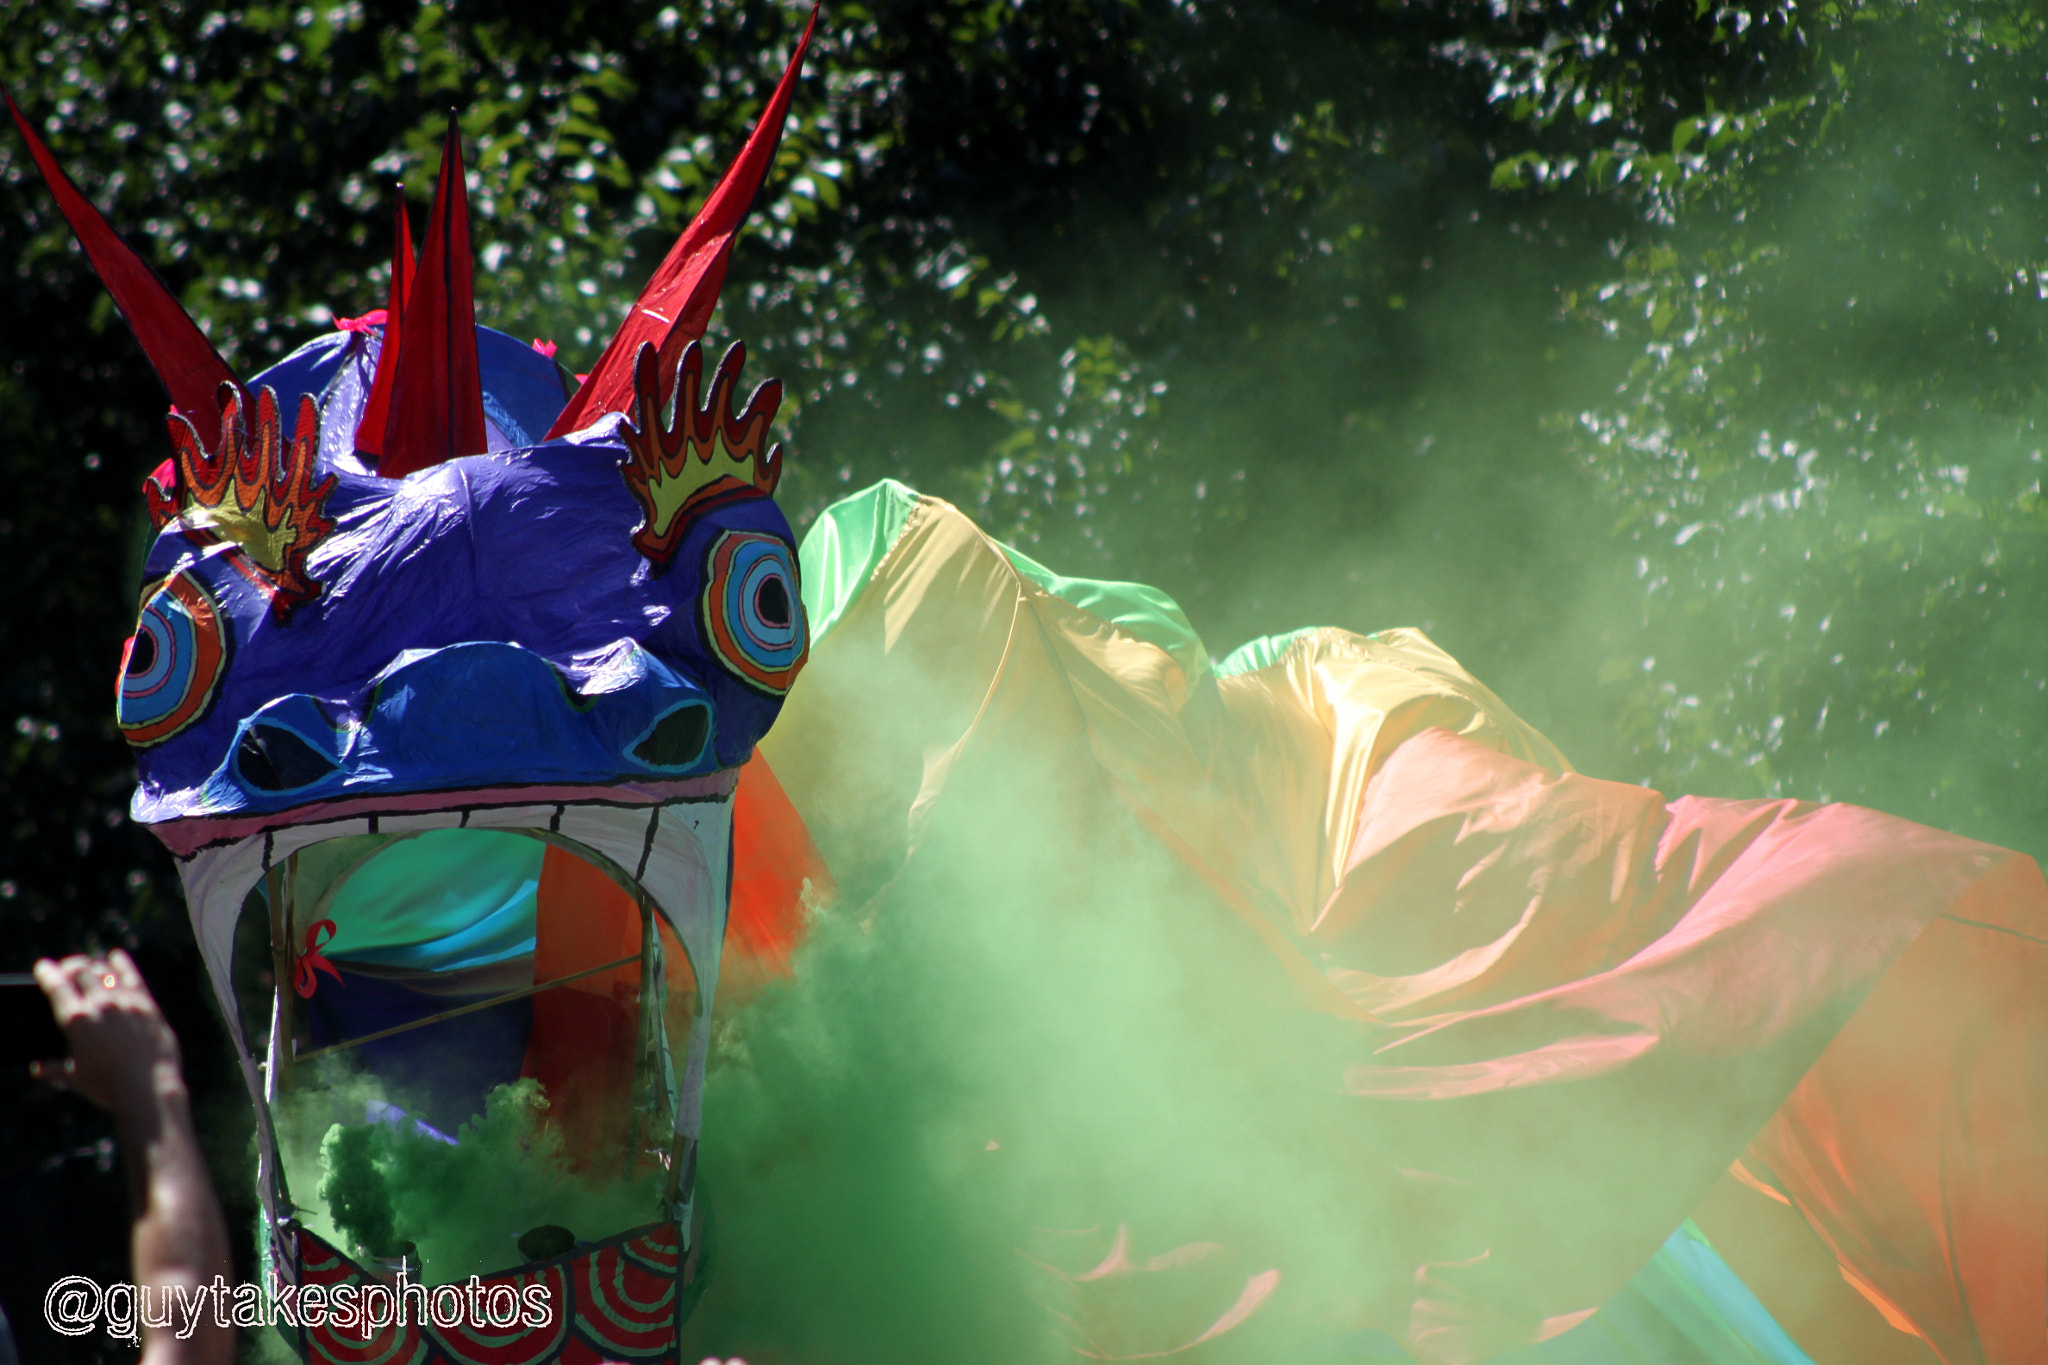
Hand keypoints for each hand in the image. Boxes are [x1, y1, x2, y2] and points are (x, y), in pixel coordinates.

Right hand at [31, 949, 184, 1115]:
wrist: (148, 1087)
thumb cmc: (108, 1086)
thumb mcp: (75, 1079)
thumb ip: (54, 1070)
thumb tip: (37, 1070)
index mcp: (76, 1020)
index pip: (56, 986)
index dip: (47, 972)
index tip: (42, 966)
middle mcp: (100, 1005)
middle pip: (82, 971)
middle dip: (70, 966)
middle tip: (66, 968)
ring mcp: (125, 1002)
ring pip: (106, 971)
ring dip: (93, 965)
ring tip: (88, 966)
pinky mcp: (147, 1005)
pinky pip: (132, 977)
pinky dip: (122, 964)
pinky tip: (116, 957)